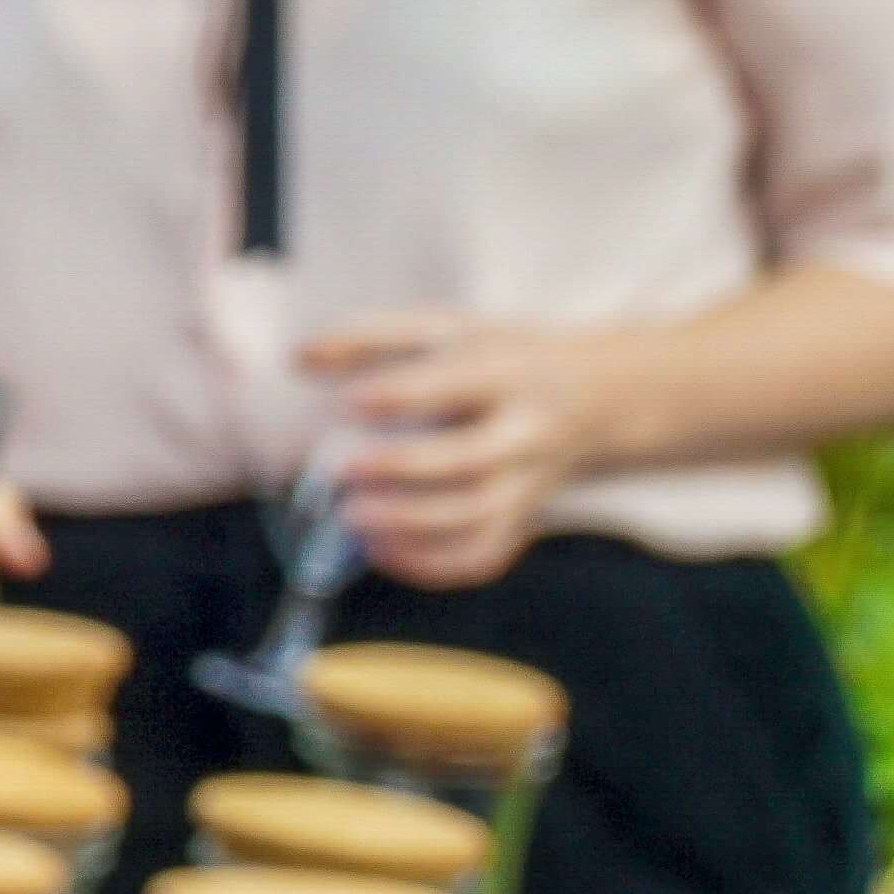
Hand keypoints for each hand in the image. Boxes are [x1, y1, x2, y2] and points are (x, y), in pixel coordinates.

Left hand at [304, 312, 603, 588]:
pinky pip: (484, 556)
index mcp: (504, 373)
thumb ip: (369, 336)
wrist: (596, 397)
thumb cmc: (497, 357)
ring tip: (351, 520)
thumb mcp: (444, 328)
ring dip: (412, 528)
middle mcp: (524, 433)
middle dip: (403, 471)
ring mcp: (528, 483)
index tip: (346, 401)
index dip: (399, 394)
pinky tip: (381, 553)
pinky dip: (433, 565)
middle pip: (470, 461)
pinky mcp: (522, 520)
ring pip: (478, 520)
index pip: (454, 384)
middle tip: (340, 472)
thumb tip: (297, 359)